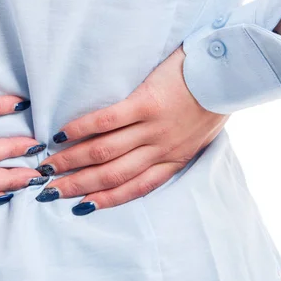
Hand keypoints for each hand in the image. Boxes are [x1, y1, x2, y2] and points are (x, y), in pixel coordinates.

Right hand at [34, 46, 227, 214]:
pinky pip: (107, 121)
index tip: (79, 206)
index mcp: (174, 160)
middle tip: (50, 190)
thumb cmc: (214, 102)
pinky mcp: (146, 103)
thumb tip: (142, 155)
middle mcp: (161, 150)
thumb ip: (172, 150)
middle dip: (78, 185)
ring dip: (73, 161)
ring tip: (48, 165)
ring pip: (105, 152)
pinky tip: (62, 135)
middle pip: (111, 175)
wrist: (232, 73)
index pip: (134, 189)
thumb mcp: (198, 137)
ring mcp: (153, 128)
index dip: (105, 200)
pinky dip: (82, 129)